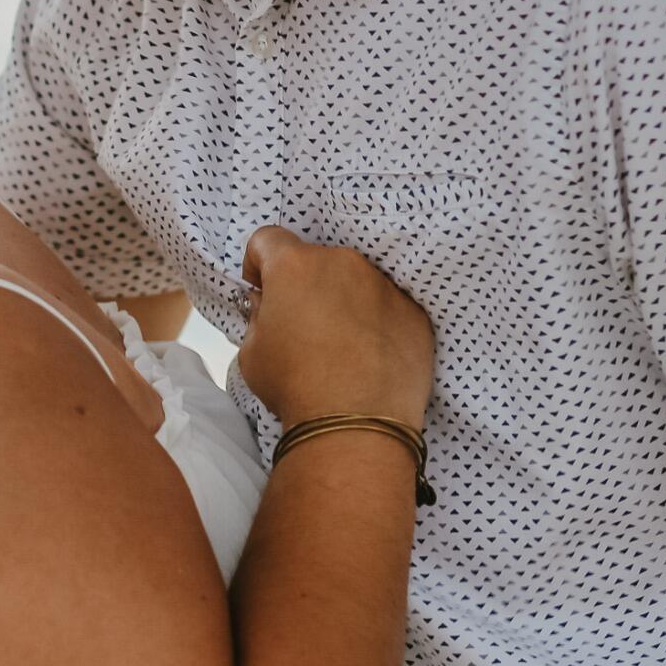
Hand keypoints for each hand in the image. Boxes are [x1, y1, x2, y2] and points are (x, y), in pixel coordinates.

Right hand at [233, 225, 433, 428]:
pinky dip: (378, 323)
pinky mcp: (415, 313)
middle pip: (318, 261)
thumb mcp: (251, 352)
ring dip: (345, 302)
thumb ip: (258, 315)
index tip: (264, 293)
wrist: (355, 426)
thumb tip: (270, 306)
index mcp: (296, 265)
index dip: (259, 265)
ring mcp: (385, 286)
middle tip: (303, 328)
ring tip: (342, 348)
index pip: (268, 239)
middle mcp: (344, 263)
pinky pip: (389, 307)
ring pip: (356, 283)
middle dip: (307, 285)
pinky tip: (371, 359)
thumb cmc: (294, 387)